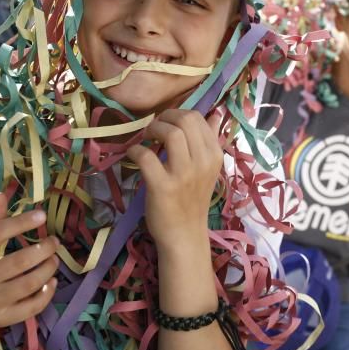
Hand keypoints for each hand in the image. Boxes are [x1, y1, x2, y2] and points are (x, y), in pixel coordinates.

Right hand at [0, 194, 58, 330]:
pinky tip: (51, 281)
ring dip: (49, 268)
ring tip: (54, 259)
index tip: (42, 215)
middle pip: (20, 261)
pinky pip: (32, 307)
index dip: (21, 222)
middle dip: (44, 248)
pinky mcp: (1, 318)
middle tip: (54, 241)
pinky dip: (47, 293)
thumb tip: (3, 195)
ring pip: (30, 283)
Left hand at [126, 109, 222, 251]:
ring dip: (153, 129)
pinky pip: (146, 156)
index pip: (199, 118)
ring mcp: (184, 175)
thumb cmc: (193, 200)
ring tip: (146, 138)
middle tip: (154, 128)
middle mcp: (203, 163)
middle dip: (165, 117)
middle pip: (186, 120)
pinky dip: (135, 150)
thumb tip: (215, 114)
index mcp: (215, 156)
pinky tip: (133, 155)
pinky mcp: (163, 187)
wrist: (185, 235)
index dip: (177, 114)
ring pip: (171, 133)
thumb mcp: (208, 169)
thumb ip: (211, 141)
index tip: (166, 123)